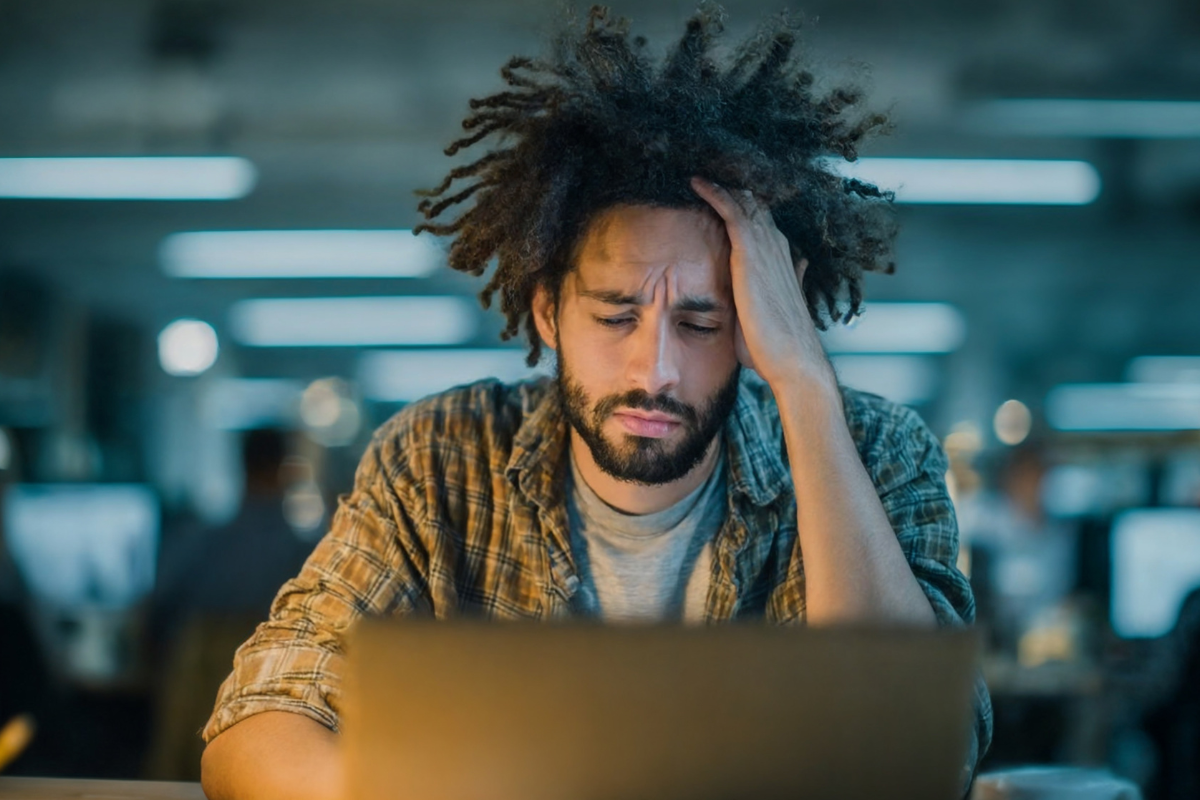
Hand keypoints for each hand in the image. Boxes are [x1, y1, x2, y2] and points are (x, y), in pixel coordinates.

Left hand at [690, 177, 834, 391]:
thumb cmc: (776, 346)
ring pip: (744, 200)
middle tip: (706, 162)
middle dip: (732, 183)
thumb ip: (772, 290)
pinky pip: (733, 212)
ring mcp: (766, 248)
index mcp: (779, 259)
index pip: (760, 219)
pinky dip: (715, 193)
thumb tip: (784, 277)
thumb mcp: (772, 312)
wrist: (791, 361)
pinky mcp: (751, 255)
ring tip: (698, 164)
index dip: (742, 201)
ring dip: (722, 180)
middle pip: (754, 202)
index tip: (719, 187)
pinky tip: (695, 181)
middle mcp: (776, 247)